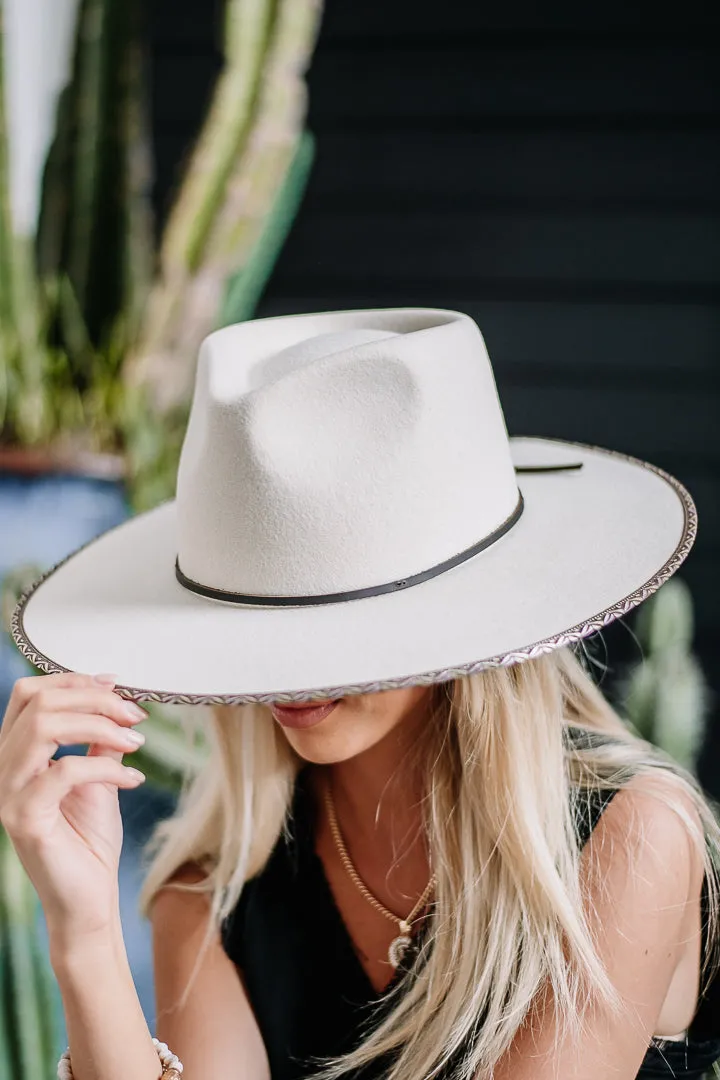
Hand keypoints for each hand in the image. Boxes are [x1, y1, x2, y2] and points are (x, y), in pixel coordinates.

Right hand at [0, 671, 147, 942]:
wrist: (87, 898)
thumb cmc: (89, 840)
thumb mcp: (99, 776)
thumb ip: (99, 740)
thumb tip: (118, 701)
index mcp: (16, 754)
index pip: (28, 695)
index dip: (72, 680)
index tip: (116, 685)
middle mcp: (3, 769)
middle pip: (38, 703)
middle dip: (94, 699)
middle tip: (135, 714)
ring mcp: (8, 794)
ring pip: (43, 727)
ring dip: (99, 725)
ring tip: (136, 740)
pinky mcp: (24, 818)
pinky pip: (65, 772)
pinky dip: (108, 768)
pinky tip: (134, 779)